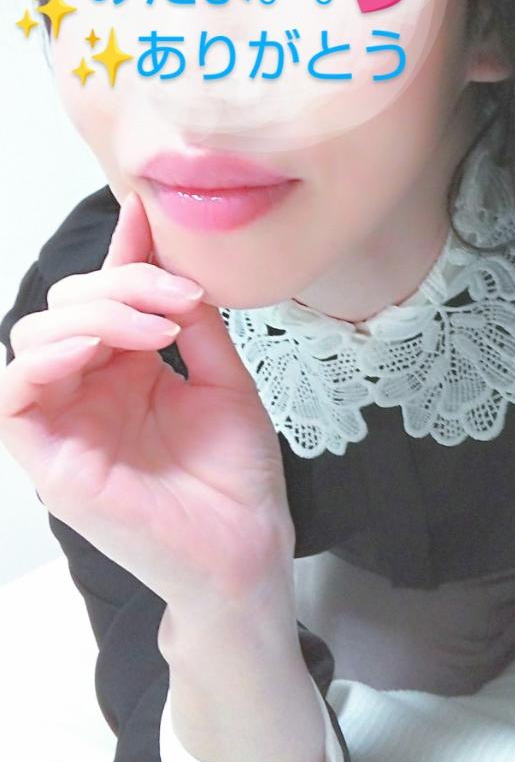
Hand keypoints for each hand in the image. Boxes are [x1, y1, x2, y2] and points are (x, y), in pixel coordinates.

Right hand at [0, 192, 294, 619]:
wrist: (245, 546)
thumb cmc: (236, 475)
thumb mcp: (224, 381)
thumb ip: (193, 322)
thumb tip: (167, 255)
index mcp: (129, 371)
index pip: (106, 299)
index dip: (121, 254)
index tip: (145, 215)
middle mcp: (91, 390)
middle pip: (68, 306)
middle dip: (121, 285)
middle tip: (179, 300)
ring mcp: (67, 422)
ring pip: (37, 337)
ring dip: (93, 313)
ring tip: (157, 328)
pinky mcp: (49, 459)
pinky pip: (15, 395)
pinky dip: (45, 357)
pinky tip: (95, 346)